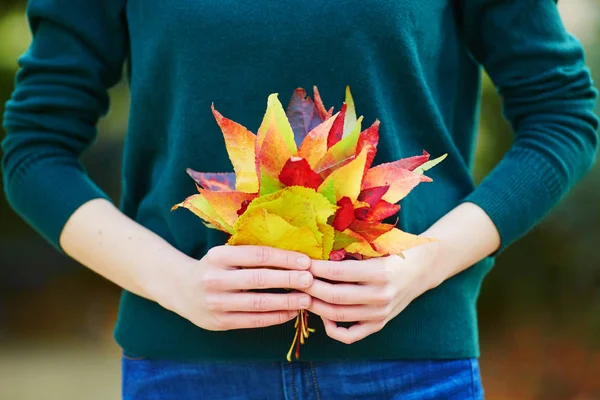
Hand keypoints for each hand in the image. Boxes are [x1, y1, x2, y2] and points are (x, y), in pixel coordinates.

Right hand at [160, 245, 313, 330]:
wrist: (180, 289)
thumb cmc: (215, 268)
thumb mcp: (225, 254)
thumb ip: (251, 253)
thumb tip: (294, 254)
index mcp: (219, 255)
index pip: (257, 255)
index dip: (284, 258)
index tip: (306, 261)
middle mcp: (215, 278)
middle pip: (259, 279)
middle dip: (289, 279)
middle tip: (311, 279)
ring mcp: (216, 302)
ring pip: (258, 302)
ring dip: (286, 301)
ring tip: (307, 299)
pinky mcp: (220, 322)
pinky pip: (253, 320)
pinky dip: (275, 316)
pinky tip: (291, 312)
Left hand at [303, 242, 441, 343]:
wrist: (422, 268)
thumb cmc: (395, 251)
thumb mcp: (376, 246)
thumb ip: (350, 251)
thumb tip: (315, 253)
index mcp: (380, 272)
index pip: (337, 273)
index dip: (314, 269)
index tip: (299, 262)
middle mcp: (381, 296)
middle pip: (333, 296)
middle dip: (309, 288)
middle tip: (295, 279)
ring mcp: (380, 313)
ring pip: (337, 316)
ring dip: (314, 306)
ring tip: (302, 294)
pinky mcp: (379, 324)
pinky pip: (350, 335)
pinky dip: (332, 329)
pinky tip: (322, 315)